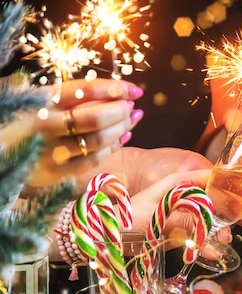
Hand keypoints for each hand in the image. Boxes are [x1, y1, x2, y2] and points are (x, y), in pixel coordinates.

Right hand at [26, 78, 143, 186]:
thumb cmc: (22, 121)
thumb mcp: (38, 101)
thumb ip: (70, 97)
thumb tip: (114, 92)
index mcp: (40, 101)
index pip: (83, 91)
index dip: (114, 89)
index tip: (135, 89)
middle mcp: (45, 125)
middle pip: (95, 118)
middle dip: (121, 111)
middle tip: (132, 106)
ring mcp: (50, 151)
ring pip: (98, 140)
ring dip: (122, 128)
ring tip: (133, 118)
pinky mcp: (55, 172)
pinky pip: (93, 160)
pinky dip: (113, 147)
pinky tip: (123, 137)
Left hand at [91, 147, 241, 259]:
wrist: (102, 235)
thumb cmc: (126, 216)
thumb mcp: (157, 212)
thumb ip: (185, 214)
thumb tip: (210, 219)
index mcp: (177, 183)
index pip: (209, 177)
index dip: (228, 184)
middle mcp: (181, 197)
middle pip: (212, 200)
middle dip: (229, 210)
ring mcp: (179, 215)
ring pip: (206, 221)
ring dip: (219, 230)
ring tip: (228, 240)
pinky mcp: (174, 234)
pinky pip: (195, 238)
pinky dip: (205, 246)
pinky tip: (214, 254)